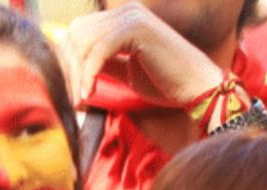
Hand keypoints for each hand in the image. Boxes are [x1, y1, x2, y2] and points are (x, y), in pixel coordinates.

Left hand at [60, 2, 224, 107]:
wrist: (198, 88)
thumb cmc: (165, 83)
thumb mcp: (125, 70)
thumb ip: (102, 62)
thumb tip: (72, 66)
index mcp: (123, 16)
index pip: (79, 31)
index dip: (68, 60)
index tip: (69, 89)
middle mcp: (126, 11)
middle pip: (76, 34)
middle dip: (68, 68)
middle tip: (72, 98)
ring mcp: (132, 16)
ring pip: (83, 43)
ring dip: (76, 75)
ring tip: (80, 100)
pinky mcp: (136, 29)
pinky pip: (97, 51)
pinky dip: (88, 75)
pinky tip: (89, 95)